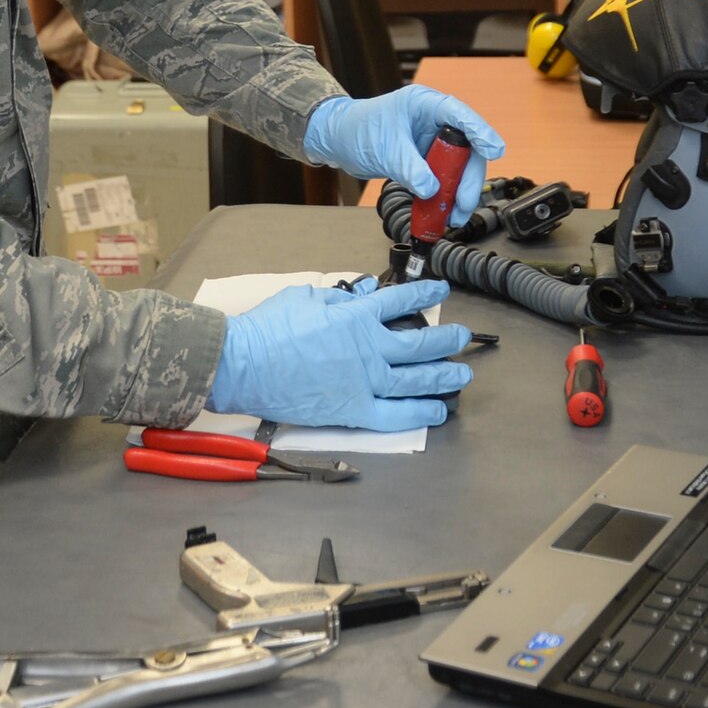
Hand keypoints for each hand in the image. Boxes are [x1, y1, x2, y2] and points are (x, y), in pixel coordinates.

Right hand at [207, 277, 471, 429]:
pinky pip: (396, 416)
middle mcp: (369, 349)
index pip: (402, 301)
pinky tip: (438, 411)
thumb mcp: (306, 297)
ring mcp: (365, 383)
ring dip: (444, 376)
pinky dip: (420, 414)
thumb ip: (341, 297)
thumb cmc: (270, 328)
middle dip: (447, 339)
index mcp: (357, 316)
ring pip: (417, 380)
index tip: (441, 291)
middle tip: (463, 336)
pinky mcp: (354, 412)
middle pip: (421, 344)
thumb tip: (364, 292)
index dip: (425, 295)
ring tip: (463, 374)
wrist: (244, 364)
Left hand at [302, 88, 504, 223]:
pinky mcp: (427, 160)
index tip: (494, 150)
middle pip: (466, 149)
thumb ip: (409, 169)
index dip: (480, 132)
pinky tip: (443, 213)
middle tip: (462, 203)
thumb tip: (431, 189)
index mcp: (425, 105)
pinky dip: (444, 196)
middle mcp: (435, 121)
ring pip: (458, 168)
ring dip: (458, 193)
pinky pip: (444, 179)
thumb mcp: (385, 149)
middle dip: (467, 179)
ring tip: (453, 216)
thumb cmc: (358, 130)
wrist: (339, 140)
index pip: (460, 115)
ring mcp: (433, 142)